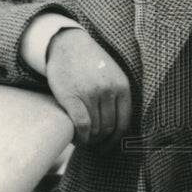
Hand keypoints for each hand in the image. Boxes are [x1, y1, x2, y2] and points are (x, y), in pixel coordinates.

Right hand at [45, 28, 131, 151]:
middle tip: (90, 143)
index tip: (107, 147)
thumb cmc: (88, 61)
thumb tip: (116, 127)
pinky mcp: (73, 97)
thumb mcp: (111, 74)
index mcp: (122, 86)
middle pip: (108, 128)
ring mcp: (91, 94)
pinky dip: (80, 137)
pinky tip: (76, 138)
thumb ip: (116, 95)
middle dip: (99, 141)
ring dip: (88, 140)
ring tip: (82, 139)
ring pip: (95, 130)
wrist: (67, 44)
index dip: (115, 140)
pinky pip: (82, 126)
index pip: (124, 123)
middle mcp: (109, 91)